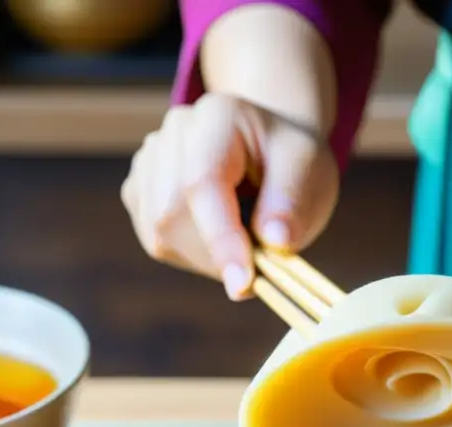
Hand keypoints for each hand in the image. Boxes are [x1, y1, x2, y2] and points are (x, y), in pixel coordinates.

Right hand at [121, 93, 338, 299]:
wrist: (270, 150)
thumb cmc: (292, 161)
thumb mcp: (311, 171)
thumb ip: (293, 203)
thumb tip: (275, 242)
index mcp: (219, 117)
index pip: (203, 181)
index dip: (220, 237)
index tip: (242, 284)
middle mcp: (175, 131)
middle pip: (173, 213)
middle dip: (217, 254)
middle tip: (262, 264)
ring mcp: (150, 160)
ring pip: (160, 233)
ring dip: (208, 258)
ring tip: (247, 241)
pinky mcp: (140, 191)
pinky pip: (158, 242)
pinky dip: (194, 255)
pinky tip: (222, 238)